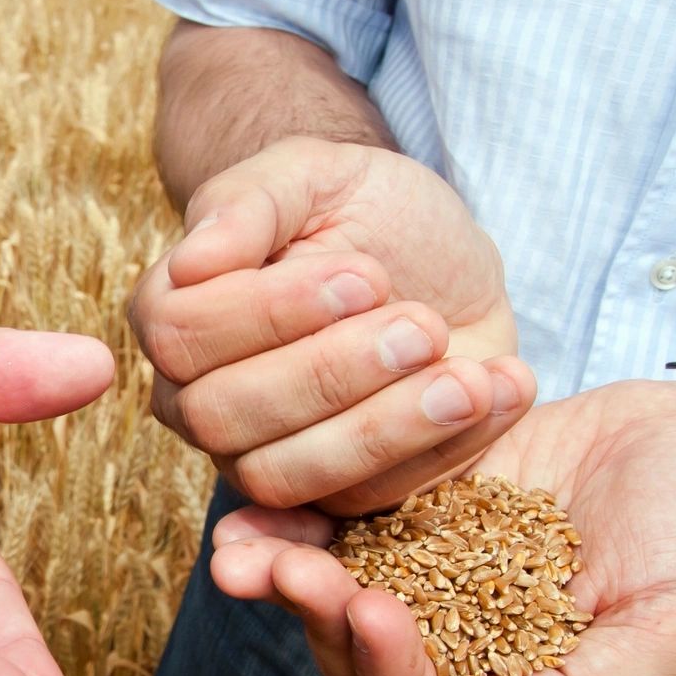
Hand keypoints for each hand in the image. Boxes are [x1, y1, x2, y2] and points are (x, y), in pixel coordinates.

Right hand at [130, 136, 534, 512]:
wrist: (437, 258)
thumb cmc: (361, 209)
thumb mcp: (315, 174)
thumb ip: (247, 201)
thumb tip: (192, 260)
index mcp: (174, 318)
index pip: (181, 337)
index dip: (270, 314)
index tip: (366, 276)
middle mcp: (198, 400)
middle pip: (224, 416)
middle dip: (329, 374)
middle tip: (423, 327)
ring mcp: (260, 458)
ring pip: (284, 477)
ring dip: (382, 430)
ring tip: (466, 380)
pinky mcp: (336, 495)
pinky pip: (369, 501)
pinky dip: (445, 450)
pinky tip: (501, 388)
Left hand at [207, 377, 675, 675]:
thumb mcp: (670, 633)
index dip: (385, 674)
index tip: (373, 611)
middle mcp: (449, 646)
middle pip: (352, 655)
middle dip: (315, 616)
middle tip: (285, 568)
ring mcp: (421, 576)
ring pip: (330, 590)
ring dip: (281, 574)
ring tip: (242, 545)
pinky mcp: (409, 511)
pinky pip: (339, 521)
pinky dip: (294, 515)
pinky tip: (253, 496)